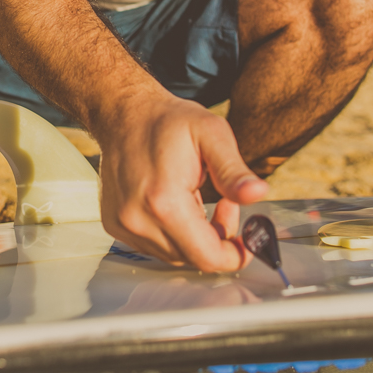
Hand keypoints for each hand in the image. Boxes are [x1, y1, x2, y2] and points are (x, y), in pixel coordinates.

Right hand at [92, 94, 267, 271]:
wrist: (124, 114)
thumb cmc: (168, 122)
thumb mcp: (211, 135)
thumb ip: (233, 171)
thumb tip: (257, 194)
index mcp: (164, 201)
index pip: (207, 256)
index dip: (234, 254)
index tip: (247, 241)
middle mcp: (138, 219)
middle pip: (192, 258)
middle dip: (217, 239)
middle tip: (224, 203)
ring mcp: (123, 224)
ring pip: (174, 255)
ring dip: (194, 236)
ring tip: (197, 198)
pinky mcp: (115, 224)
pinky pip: (154, 246)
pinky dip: (172, 232)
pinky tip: (176, 204)